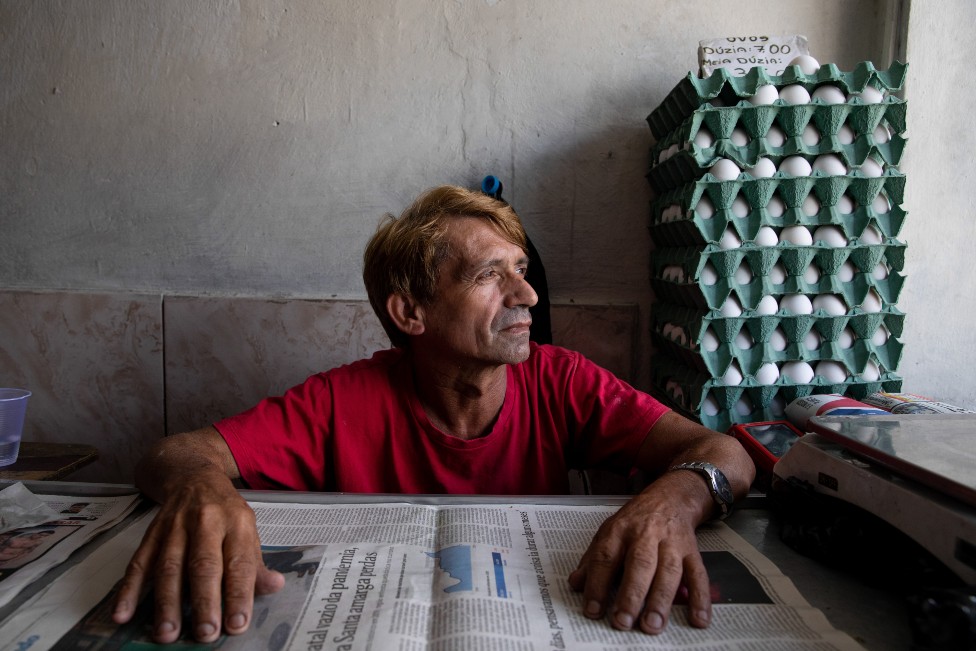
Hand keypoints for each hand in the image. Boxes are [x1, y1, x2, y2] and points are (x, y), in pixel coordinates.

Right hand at [111, 474, 284, 642]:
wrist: (194, 478)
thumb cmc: (226, 514)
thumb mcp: (248, 532)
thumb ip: (257, 565)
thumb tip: (275, 586)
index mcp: (237, 523)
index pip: (240, 563)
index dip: (239, 594)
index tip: (237, 624)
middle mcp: (207, 522)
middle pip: (203, 565)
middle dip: (204, 602)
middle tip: (205, 633)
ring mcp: (175, 527)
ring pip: (169, 566)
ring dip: (166, 602)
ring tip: (167, 633)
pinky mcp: (151, 533)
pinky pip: (139, 562)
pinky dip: (129, 589)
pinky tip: (123, 613)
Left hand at [568, 475, 711, 633]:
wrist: (671, 497)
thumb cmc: (636, 520)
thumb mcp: (609, 531)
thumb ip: (593, 559)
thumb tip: (575, 584)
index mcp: (620, 530)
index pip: (606, 557)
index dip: (597, 584)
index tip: (593, 610)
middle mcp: (646, 534)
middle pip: (639, 564)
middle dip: (631, 594)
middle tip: (623, 621)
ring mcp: (672, 542)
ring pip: (668, 571)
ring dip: (661, 599)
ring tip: (653, 624)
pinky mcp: (692, 550)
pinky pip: (698, 574)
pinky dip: (700, 598)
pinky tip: (699, 619)